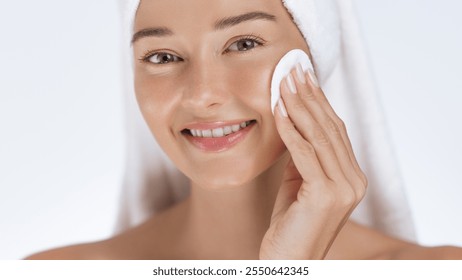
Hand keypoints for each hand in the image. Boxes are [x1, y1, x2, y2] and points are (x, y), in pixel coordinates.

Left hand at [260, 65, 367, 258]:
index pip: (335, 130)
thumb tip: (292, 122)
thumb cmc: (291, 224)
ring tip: (283, 81)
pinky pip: (304, 153)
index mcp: (352, 176)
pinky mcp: (326, 195)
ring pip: (319, 136)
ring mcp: (344, 188)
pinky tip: (278, 109)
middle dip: (309, 96)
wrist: (289, 261)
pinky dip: (290, 129)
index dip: (318, 101)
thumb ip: (303, 156)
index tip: (304, 77)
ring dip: (299, 105)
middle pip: (330, 128)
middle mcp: (354, 180)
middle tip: (293, 69)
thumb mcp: (299, 183)